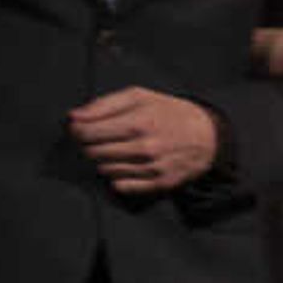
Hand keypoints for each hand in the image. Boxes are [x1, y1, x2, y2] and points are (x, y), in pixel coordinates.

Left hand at [66, 88, 221, 194]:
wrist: (208, 136)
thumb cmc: (169, 113)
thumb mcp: (139, 97)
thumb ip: (103, 104)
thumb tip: (73, 117)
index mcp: (139, 121)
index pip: (88, 132)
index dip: (76, 131)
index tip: (77, 128)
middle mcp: (145, 147)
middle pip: (93, 153)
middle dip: (87, 146)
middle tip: (95, 140)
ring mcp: (153, 168)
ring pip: (105, 170)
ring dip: (102, 161)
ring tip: (112, 150)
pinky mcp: (160, 184)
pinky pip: (121, 186)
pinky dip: (115, 177)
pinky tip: (123, 165)